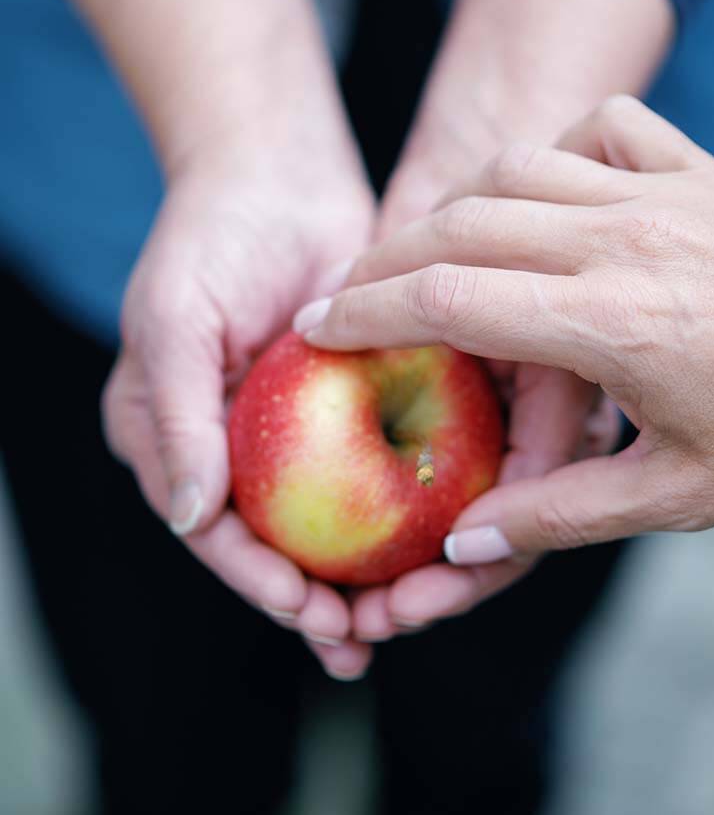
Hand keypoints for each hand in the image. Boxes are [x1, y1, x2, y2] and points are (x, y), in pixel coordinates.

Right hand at [103, 143, 376, 679]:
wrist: (276, 176)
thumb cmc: (208, 241)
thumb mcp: (174, 322)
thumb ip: (178, 420)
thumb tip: (192, 519)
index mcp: (176, 444)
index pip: (217, 537)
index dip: (263, 584)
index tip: (314, 615)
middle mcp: (233, 453)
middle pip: (277, 551)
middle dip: (319, 603)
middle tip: (369, 639)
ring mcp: (292, 438)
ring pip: (330, 529)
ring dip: (365, 578)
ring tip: (407, 616)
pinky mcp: (350, 413)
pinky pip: (375, 477)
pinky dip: (401, 517)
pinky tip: (439, 551)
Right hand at [296, 97, 713, 614]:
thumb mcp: (680, 496)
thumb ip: (560, 516)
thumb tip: (464, 547)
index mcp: (613, 325)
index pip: (447, 303)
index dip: (364, 313)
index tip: (317, 327)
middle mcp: (624, 241)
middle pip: (459, 225)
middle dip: (383, 259)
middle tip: (345, 293)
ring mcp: (663, 193)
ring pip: (516, 166)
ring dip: (454, 205)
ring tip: (426, 252)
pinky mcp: (698, 170)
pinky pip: (602, 125)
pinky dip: (555, 149)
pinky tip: (546, 192)